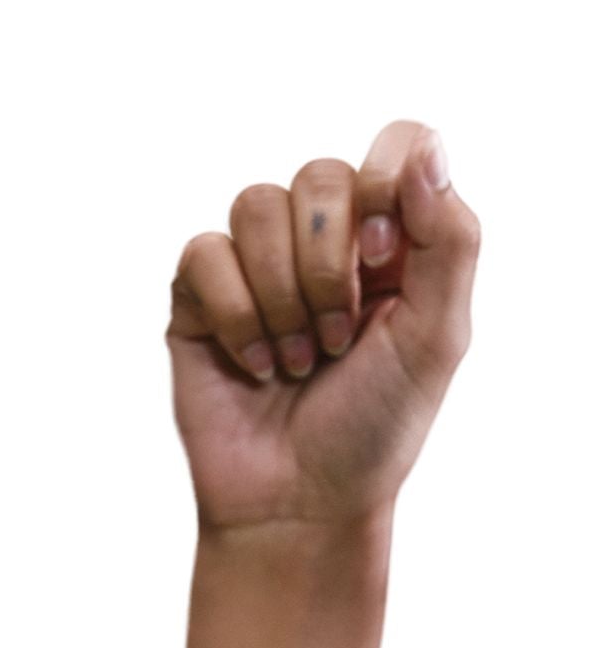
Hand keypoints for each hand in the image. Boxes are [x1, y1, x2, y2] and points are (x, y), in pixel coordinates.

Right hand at [165, 120, 479, 531]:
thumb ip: (449, 239)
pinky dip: (236, 317)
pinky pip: (203, 254)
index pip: (397, 145)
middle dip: (328, 263)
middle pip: (318, 174)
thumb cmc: (374, 427)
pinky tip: (254, 363)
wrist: (297, 502)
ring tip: (298, 357)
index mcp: (394, 241)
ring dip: (282, 296)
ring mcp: (255, 264)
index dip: (385, 184)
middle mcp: (323, 241)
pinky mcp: (198, 295)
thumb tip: (426, 150)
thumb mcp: (438, 337)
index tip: (382, 259)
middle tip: (337, 338)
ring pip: (254, 204)